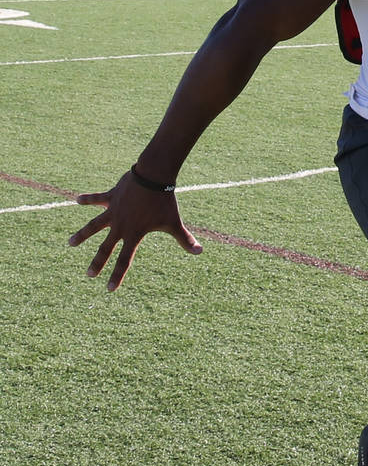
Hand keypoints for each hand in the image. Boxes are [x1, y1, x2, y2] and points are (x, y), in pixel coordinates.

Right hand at [68, 171, 201, 291]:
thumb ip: (184, 239)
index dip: (117, 275)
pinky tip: (77, 200)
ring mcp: (113, 210)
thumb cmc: (164, 201)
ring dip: (82, 234)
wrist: (153, 176)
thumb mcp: (173, 222)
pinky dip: (87, 199)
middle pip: (105, 248)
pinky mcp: (111, 196)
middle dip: (97, 263)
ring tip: (69, 243)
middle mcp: (120, 225)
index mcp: (134, 234)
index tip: (109, 289)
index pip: (124, 260)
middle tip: (88, 275)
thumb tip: (200, 252)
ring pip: (93, 225)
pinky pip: (97, 198)